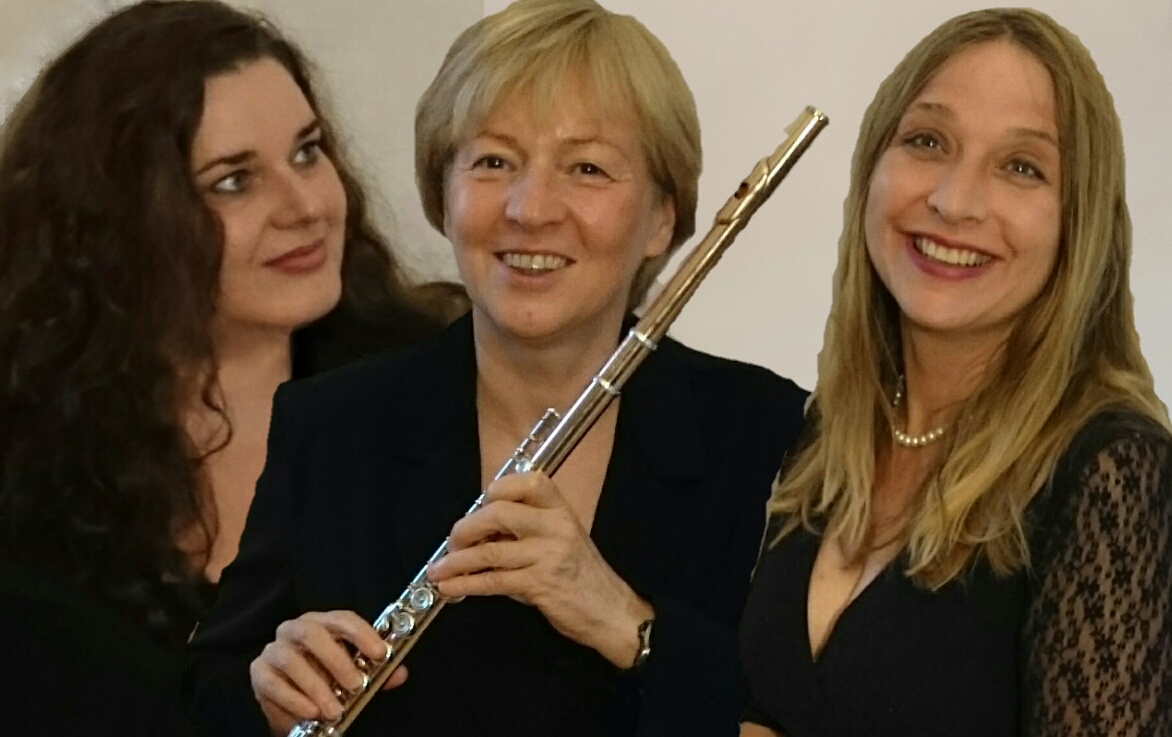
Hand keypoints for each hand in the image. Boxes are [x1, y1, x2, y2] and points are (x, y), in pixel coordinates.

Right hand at [249, 610, 407, 734]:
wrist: (294, 704)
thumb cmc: (326, 680)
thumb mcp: (352, 675)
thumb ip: (376, 673)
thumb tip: (398, 673)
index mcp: (322, 623)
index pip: (342, 619)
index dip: (363, 634)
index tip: (381, 653)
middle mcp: (295, 630)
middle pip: (313, 634)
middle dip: (337, 660)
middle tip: (355, 686)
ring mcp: (274, 650)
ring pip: (292, 660)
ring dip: (316, 687)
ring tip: (334, 709)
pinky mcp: (259, 673)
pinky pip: (274, 684)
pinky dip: (295, 700)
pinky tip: (311, 712)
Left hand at [426, 472, 653, 667]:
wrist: (611, 611)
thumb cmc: (582, 575)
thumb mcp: (560, 539)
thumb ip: (525, 530)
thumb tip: (479, 532)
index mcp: (560, 509)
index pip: (526, 482)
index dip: (495, 490)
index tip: (478, 506)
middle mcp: (556, 526)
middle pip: (498, 514)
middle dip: (465, 529)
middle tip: (451, 544)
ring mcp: (549, 555)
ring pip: (490, 552)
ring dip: (457, 562)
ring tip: (438, 571)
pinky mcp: (541, 584)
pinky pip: (494, 581)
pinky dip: (466, 585)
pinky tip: (451, 588)